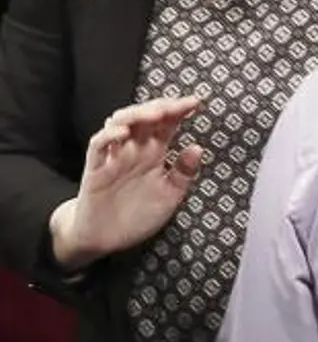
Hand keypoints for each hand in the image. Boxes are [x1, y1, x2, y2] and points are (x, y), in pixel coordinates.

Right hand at [48, 96, 203, 268]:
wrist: (105, 239)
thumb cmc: (137, 215)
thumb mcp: (169, 195)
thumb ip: (183, 173)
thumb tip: (198, 148)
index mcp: (153, 153)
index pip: (166, 124)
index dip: (178, 110)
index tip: (196, 102)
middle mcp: (134, 150)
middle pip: (144, 117)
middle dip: (161, 106)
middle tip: (179, 104)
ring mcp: (113, 157)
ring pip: (119, 123)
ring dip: (137, 114)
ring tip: (157, 113)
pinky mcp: (95, 170)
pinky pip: (98, 146)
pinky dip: (109, 136)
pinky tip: (124, 133)